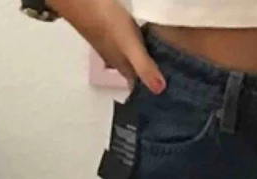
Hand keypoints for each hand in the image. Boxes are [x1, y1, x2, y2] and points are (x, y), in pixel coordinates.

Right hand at [46, 0, 165, 92]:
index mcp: (124, 67)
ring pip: (133, 58)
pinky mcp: (112, 31)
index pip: (140, 85)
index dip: (154, 88)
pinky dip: (141, 44)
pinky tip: (150, 39)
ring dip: (147, 60)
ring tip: (168, 58)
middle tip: (174, 74)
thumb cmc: (107, 24)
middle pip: (137, 72)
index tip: (171, 91)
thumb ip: (144, 66)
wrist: (83, 1)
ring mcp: (113, 45)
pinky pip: (130, 43)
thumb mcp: (130, 46)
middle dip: (152, 74)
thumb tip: (160, 91)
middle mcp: (118, 60)